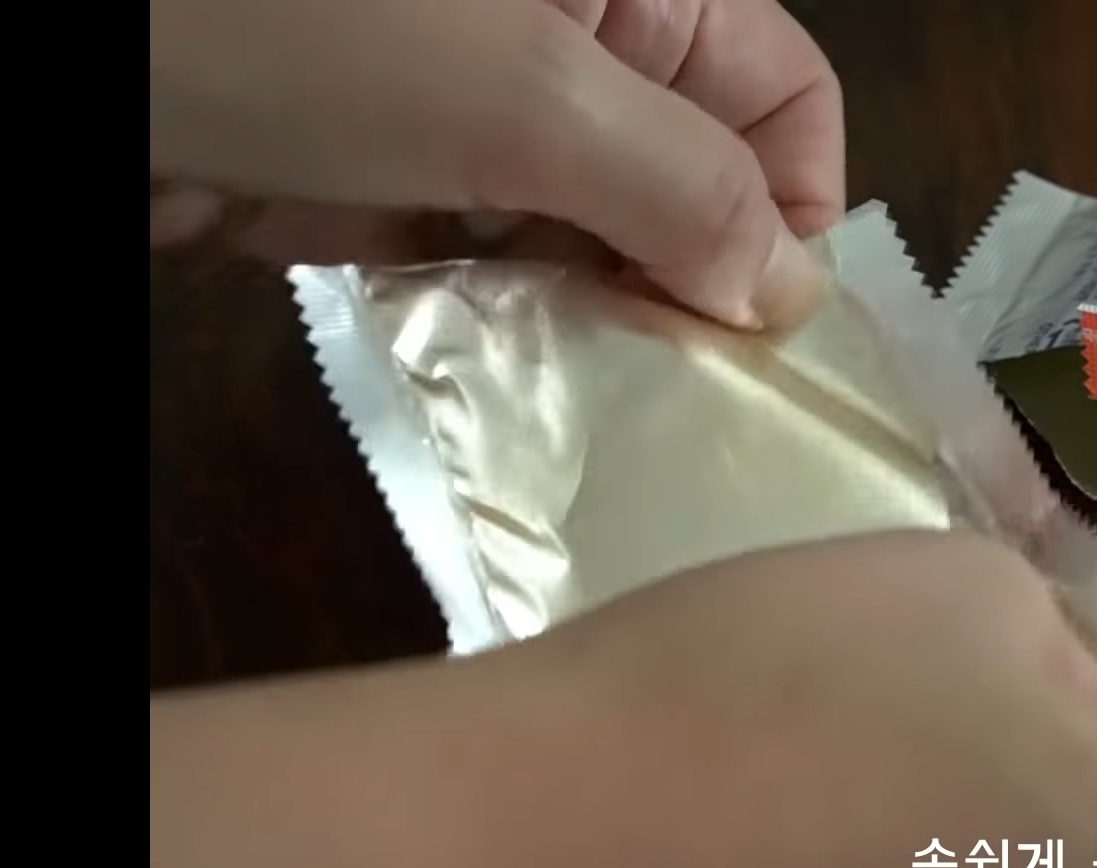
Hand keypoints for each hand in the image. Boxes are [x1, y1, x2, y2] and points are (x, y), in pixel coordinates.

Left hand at [148, 0, 841, 328]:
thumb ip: (684, 190)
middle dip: (695, 278)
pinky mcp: (394, 179)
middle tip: (680, 383)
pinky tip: (501, 372)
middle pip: (698, 174)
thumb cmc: (308, 29)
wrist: (90, 50)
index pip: (785, 95)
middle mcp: (575, 40)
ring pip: (597, 235)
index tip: (760, 329)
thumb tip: (787, 290)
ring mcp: (478, 109)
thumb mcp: (526, 100)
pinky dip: (502, 323)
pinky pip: (492, 267)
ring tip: (594, 391)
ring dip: (598, 316)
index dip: (795, 208)